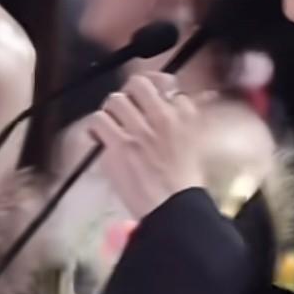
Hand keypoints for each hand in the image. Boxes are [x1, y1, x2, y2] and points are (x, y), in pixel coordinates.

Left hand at [90, 72, 205, 218]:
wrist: (174, 208)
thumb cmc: (186, 186)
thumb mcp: (197, 147)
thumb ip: (188, 124)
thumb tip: (182, 104)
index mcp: (184, 117)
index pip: (167, 85)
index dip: (156, 91)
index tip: (151, 103)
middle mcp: (162, 117)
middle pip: (138, 84)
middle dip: (130, 94)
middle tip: (126, 109)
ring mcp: (138, 130)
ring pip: (115, 100)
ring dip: (111, 111)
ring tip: (111, 124)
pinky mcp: (119, 145)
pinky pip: (99, 121)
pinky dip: (96, 128)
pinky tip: (98, 137)